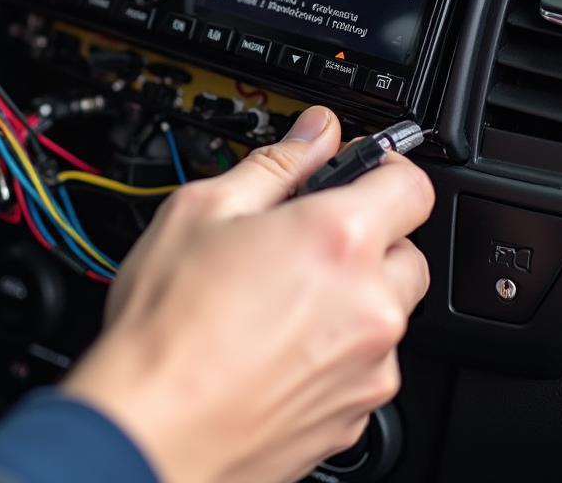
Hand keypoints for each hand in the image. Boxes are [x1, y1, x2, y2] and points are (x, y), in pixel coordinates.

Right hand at [64, 107, 433, 482]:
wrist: (151, 429)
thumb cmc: (168, 325)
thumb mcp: (202, 210)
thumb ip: (275, 164)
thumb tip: (314, 132)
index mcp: (338, 239)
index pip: (411, 183)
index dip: (385, 167)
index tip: (359, 171)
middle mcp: (371, 304)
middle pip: (407, 250)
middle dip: (366, 236)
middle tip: (303, 239)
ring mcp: (369, 366)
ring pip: (386, 310)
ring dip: (352, 295)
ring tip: (277, 298)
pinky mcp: (355, 414)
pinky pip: (366, 363)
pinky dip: (336, 347)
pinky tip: (275, 343)